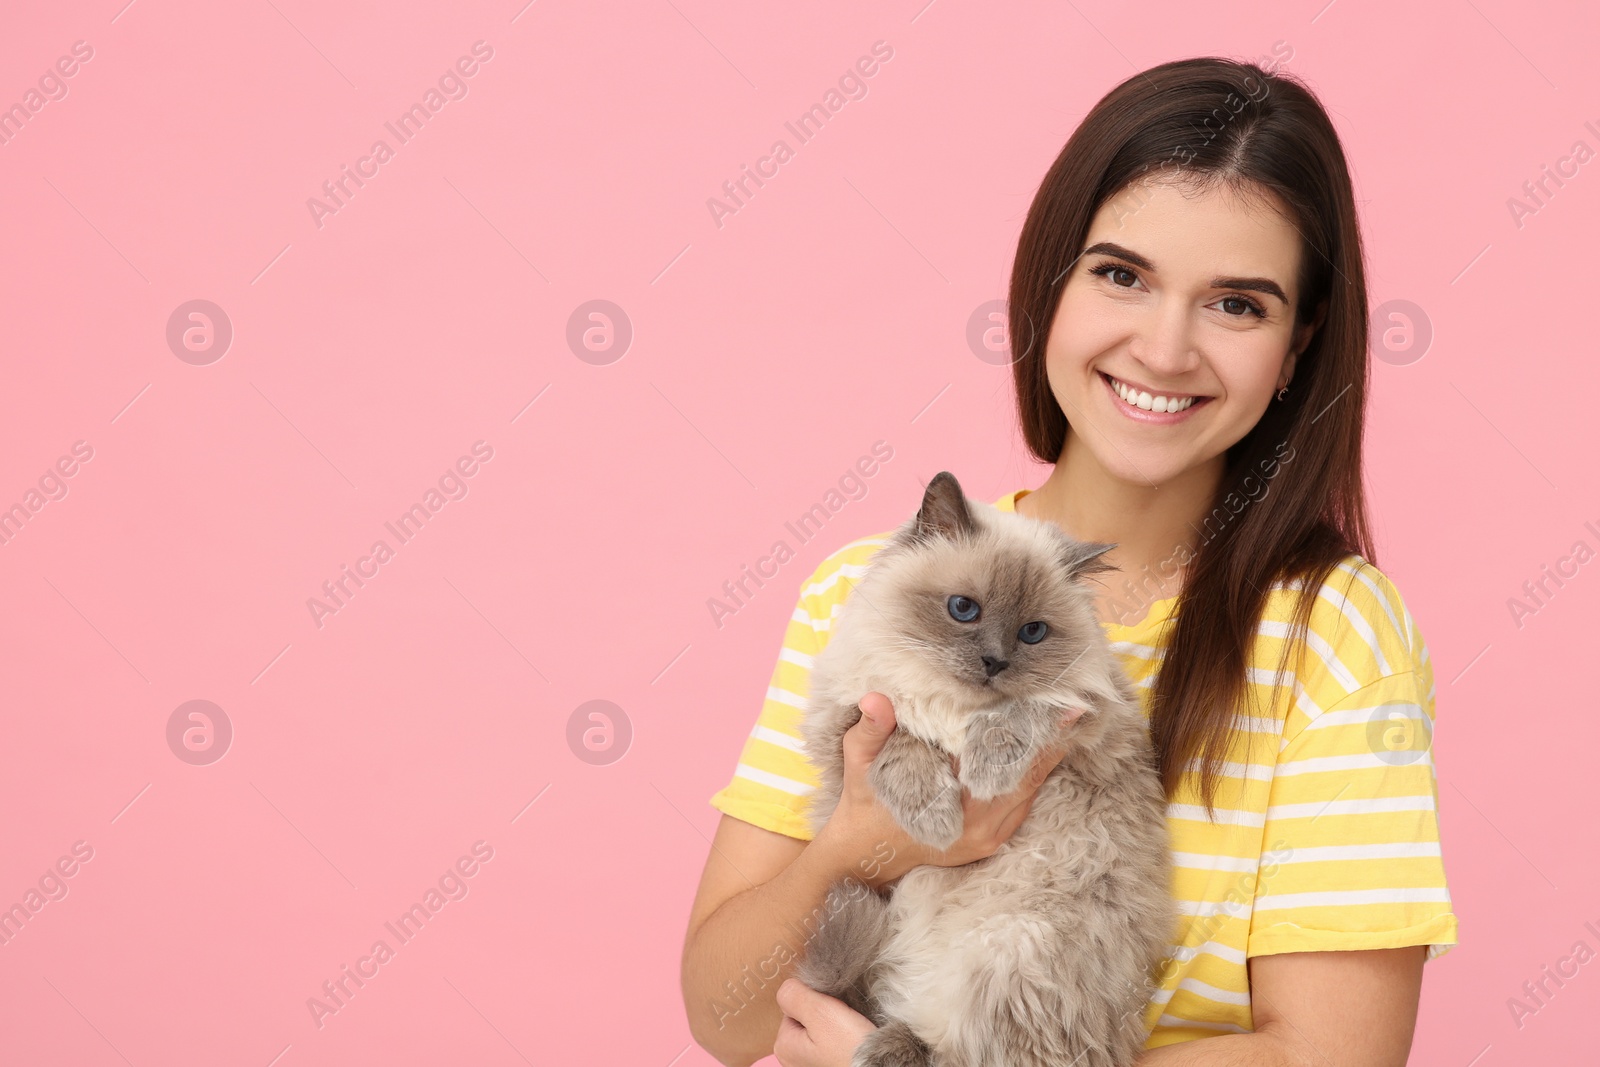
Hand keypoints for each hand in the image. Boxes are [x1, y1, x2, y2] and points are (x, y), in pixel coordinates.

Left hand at [773, 978, 874, 1066]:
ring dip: (836, 1022)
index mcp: (783, 1047)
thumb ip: (795, 995)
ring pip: (822, 1027)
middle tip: (843, 1018)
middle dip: (825, 1011)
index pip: (793, 1004)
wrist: (882, 1066)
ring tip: (851, 1027)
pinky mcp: (832, 1062)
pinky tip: (853, 1036)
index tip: (832, 1007)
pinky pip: (834, 1040)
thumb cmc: (850, 1048)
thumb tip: (787, 986)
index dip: (814, 998)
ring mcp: (813, 1063)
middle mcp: (793, 1059)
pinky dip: (844, 1034)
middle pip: (807, 1016)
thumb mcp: (819, 1013)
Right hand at [814, 691, 1073, 888]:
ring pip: (1031, 789)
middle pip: (1027, 775)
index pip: (999, 761)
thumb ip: (870, 734)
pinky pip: (1024, 801)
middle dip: (1049, 740)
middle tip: (1075, 705)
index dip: (1028, 732)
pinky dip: (1035, 773)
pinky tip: (1046, 749)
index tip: (1054, 707)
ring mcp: (990, 836)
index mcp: (952, 808)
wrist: (866, 859)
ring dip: (1047, 756)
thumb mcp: (858, 768)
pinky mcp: (994, 838)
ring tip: (1068, 719)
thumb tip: (877, 698)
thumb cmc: (863, 808)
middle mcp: (980, 827)